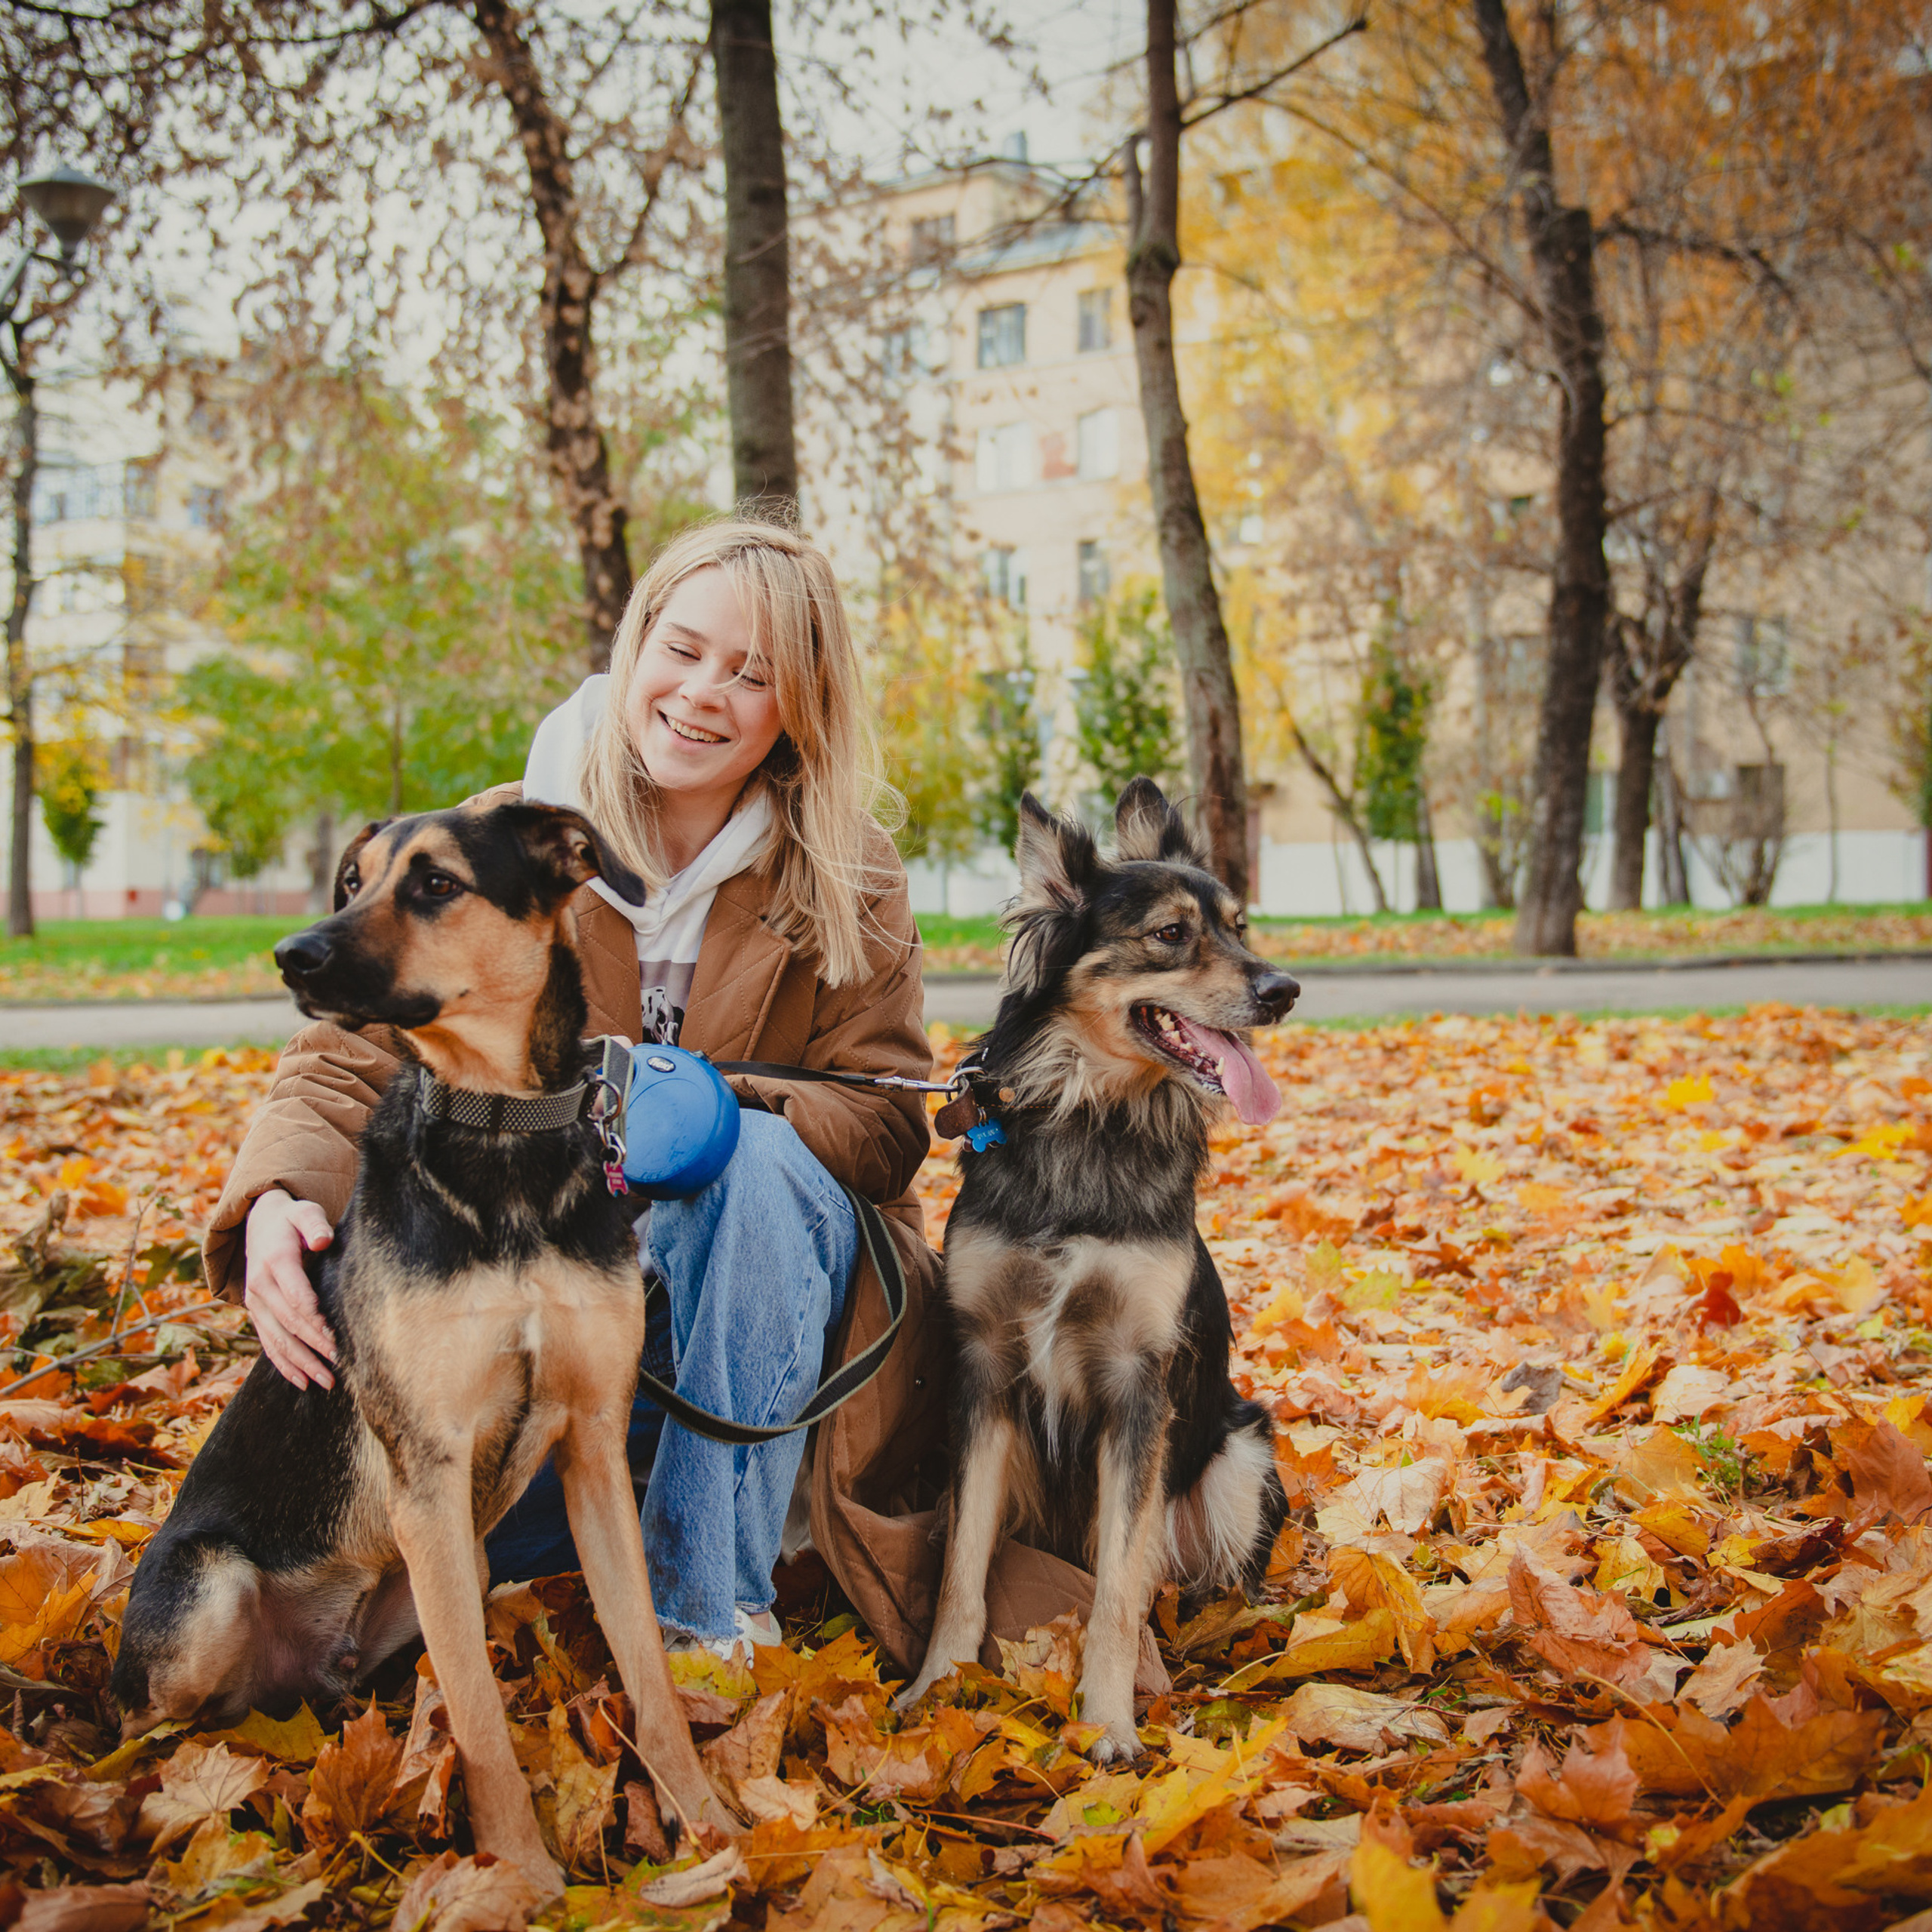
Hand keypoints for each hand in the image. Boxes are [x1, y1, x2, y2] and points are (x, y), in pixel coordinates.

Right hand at [243, 1188, 339, 1389]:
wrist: (259, 1223)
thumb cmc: (292, 1219)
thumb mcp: (304, 1212)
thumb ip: (314, 1225)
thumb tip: (322, 1240)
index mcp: (275, 1262)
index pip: (295, 1297)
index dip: (314, 1320)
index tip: (336, 1339)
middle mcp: (260, 1285)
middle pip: (288, 1323)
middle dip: (314, 1347)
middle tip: (339, 1366)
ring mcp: (255, 1303)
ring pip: (277, 1339)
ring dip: (301, 1363)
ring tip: (325, 1382)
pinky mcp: (257, 1313)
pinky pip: (268, 1343)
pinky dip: (284, 1364)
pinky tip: (302, 1381)